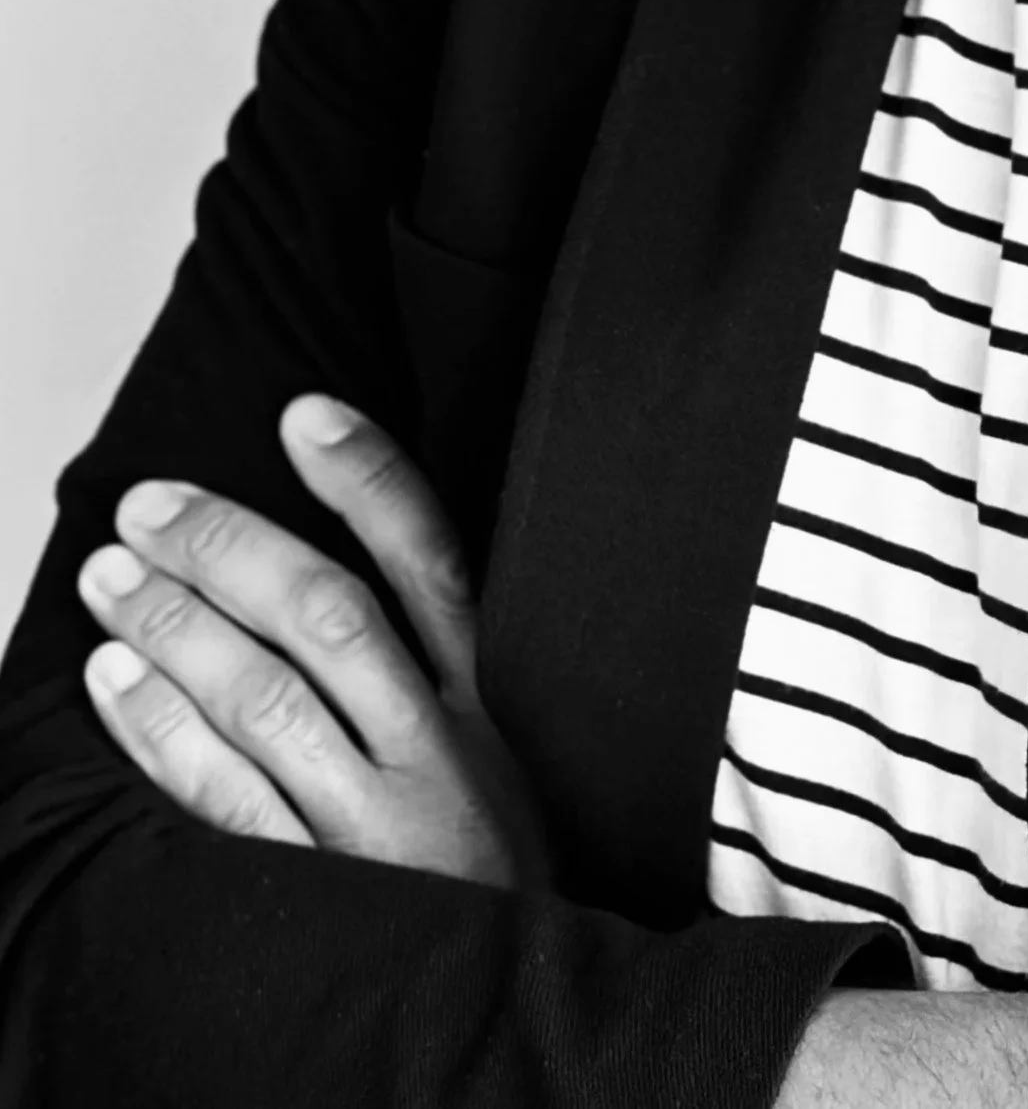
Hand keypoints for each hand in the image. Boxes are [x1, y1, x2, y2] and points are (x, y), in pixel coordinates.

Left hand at [76, 394, 547, 888]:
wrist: (510, 1021)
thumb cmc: (484, 876)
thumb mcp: (495, 760)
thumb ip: (431, 674)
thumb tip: (333, 564)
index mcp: (486, 702)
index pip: (434, 563)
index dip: (370, 480)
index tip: (302, 413)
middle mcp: (438, 748)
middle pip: (329, 616)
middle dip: (231, 546)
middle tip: (147, 507)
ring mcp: (377, 822)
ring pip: (267, 695)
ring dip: (177, 625)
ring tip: (110, 577)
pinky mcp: (321, 892)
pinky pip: (228, 798)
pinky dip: (165, 732)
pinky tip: (118, 684)